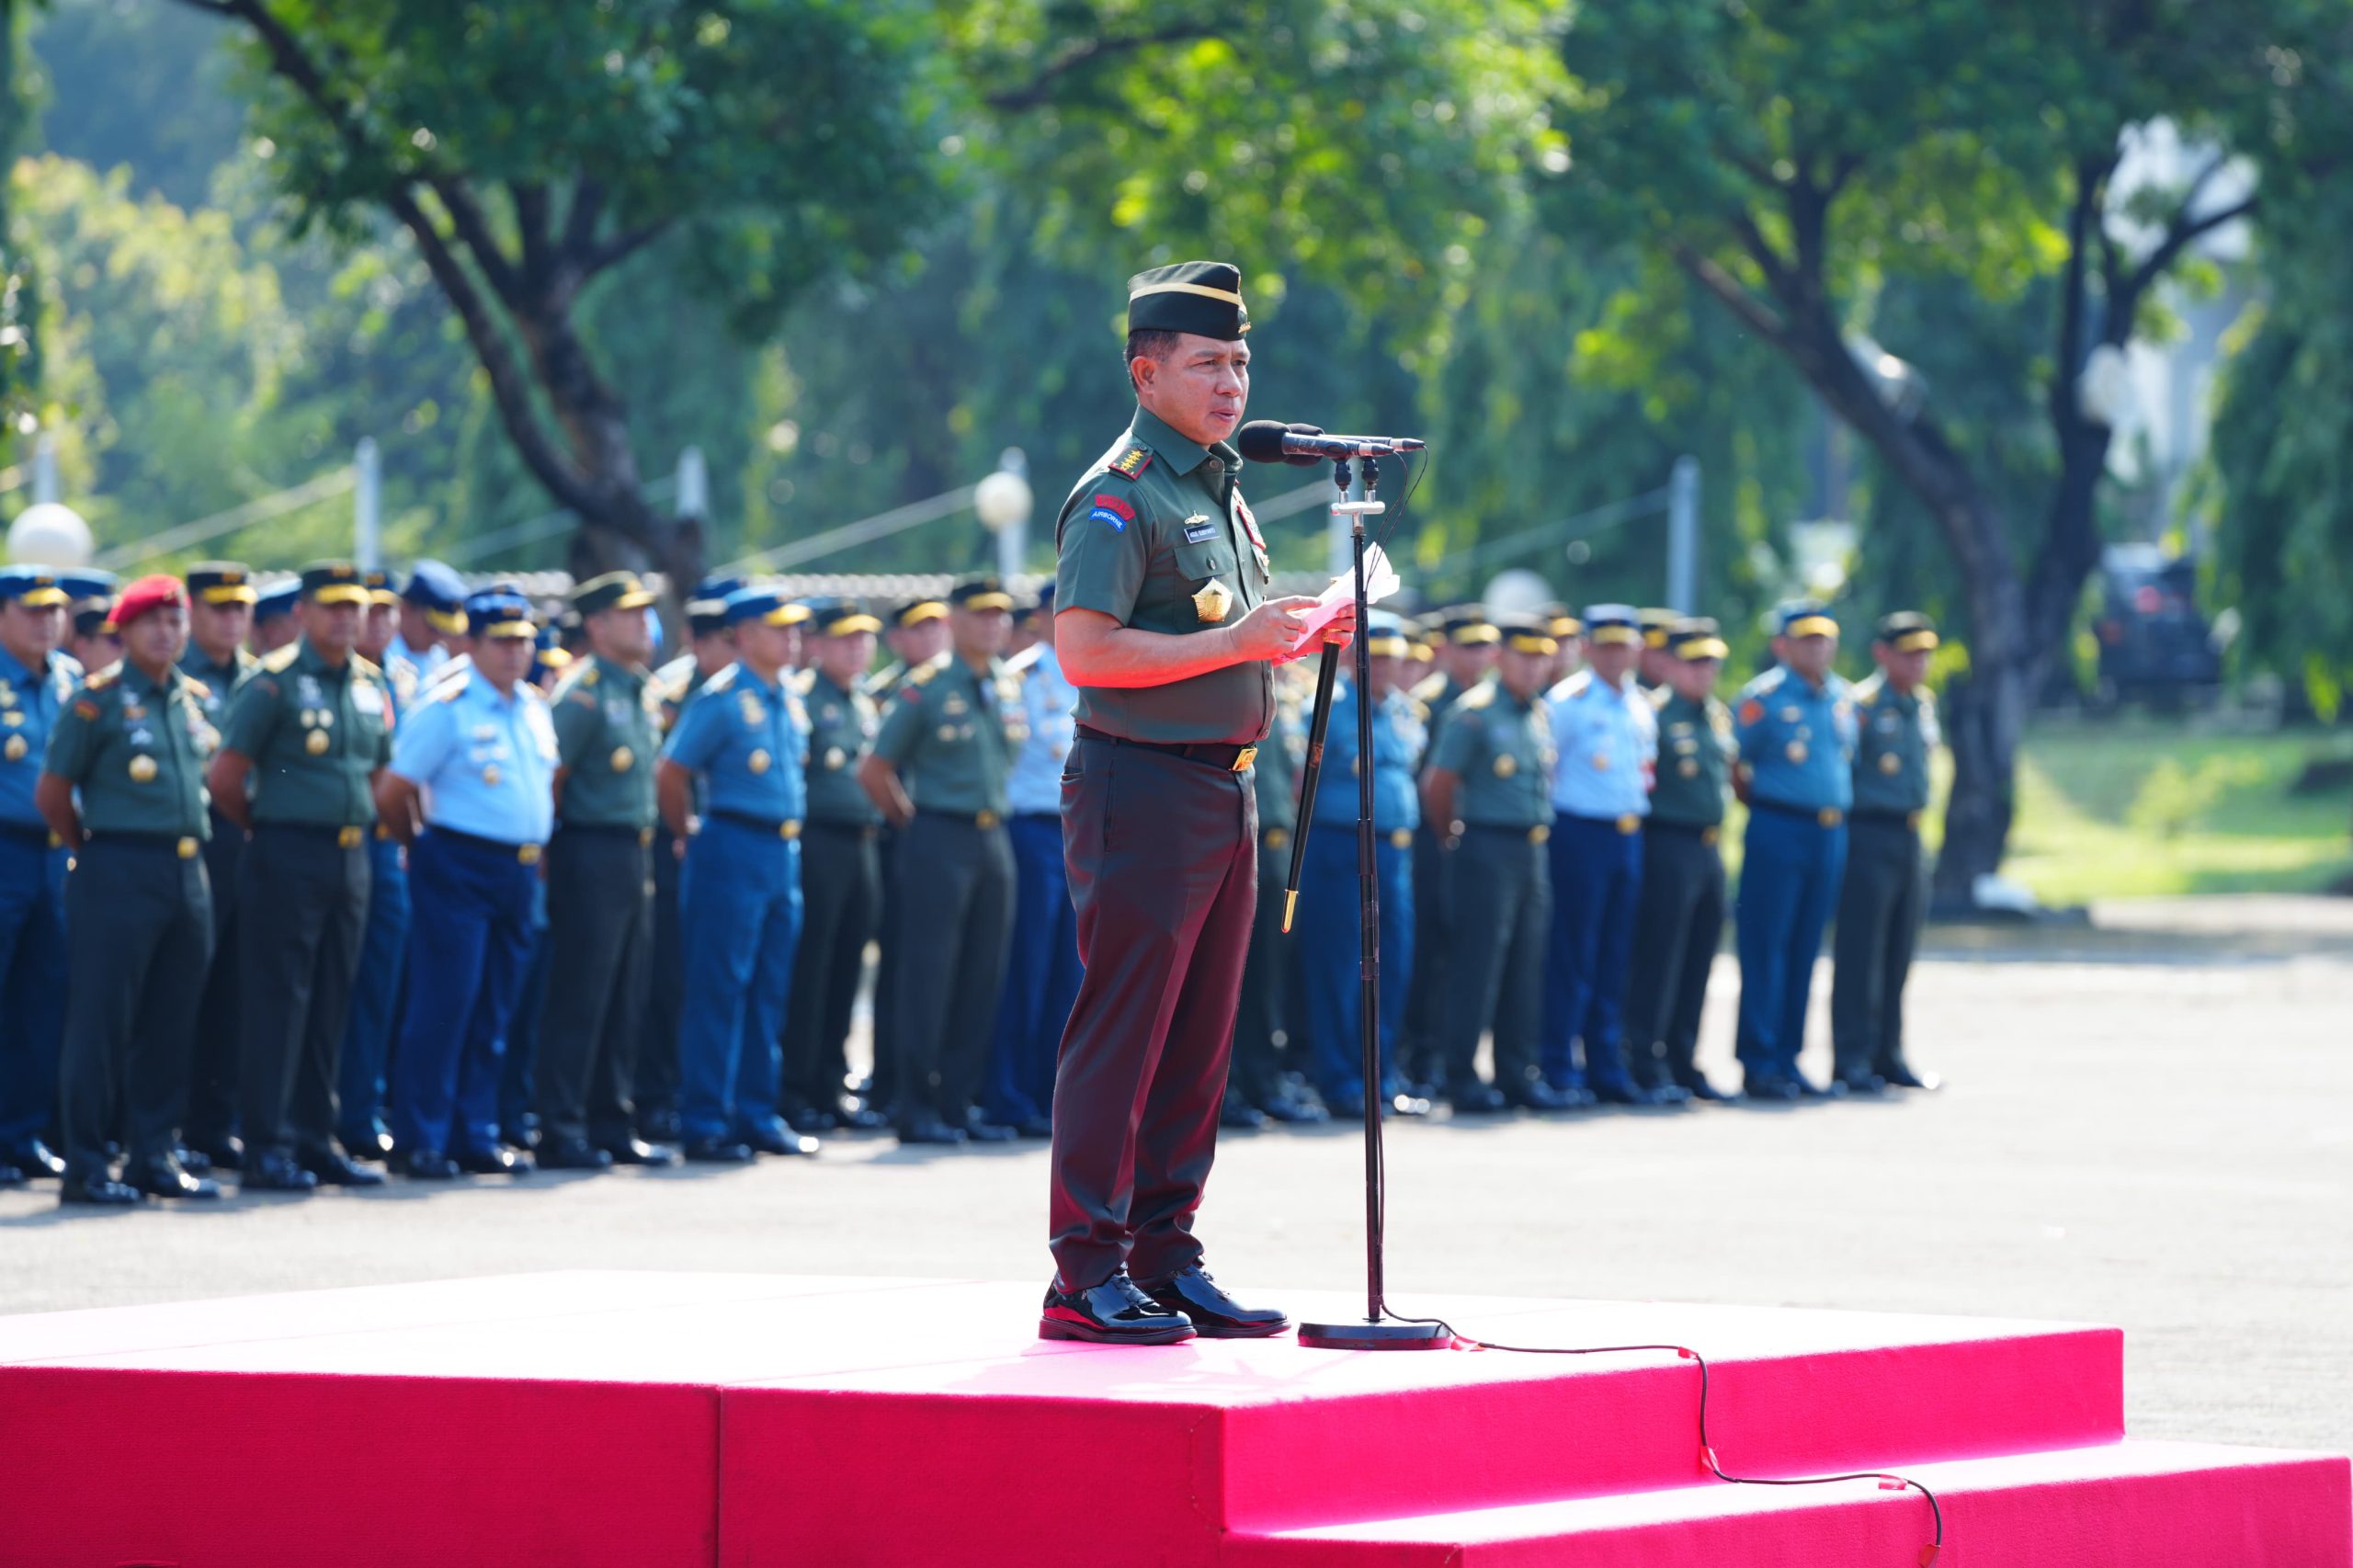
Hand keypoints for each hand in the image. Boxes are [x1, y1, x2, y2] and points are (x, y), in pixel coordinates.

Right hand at [1229, 596, 1349, 662]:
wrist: (1236, 641)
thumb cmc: (1251, 625)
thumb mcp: (1263, 611)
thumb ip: (1280, 611)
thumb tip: (1302, 613)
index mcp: (1272, 607)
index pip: (1296, 601)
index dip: (1310, 601)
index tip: (1319, 603)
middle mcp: (1276, 618)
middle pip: (1300, 622)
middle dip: (1302, 626)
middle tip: (1299, 628)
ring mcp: (1277, 633)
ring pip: (1297, 635)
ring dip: (1293, 636)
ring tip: (1280, 636)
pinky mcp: (1277, 646)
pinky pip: (1292, 646)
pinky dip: (1288, 646)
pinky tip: (1277, 644)